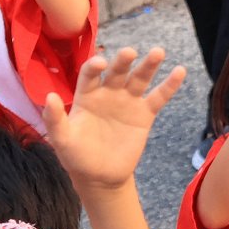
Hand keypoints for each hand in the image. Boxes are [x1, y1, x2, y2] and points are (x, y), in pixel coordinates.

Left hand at [44, 48, 186, 190]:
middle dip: (123, 61)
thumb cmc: (76, 156)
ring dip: (149, 65)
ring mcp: (128, 102)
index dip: (94, 67)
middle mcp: (108, 93)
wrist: (100, 176)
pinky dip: (170, 84)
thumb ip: (55, 118)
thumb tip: (48, 96)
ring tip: (158, 52)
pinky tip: (180, 71)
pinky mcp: (145, 114)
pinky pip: (159, 97)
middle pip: (117, 71)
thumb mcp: (62, 139)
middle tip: (130, 52)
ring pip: (139, 79)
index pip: (90, 75)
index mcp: (86, 95)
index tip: (101, 63)